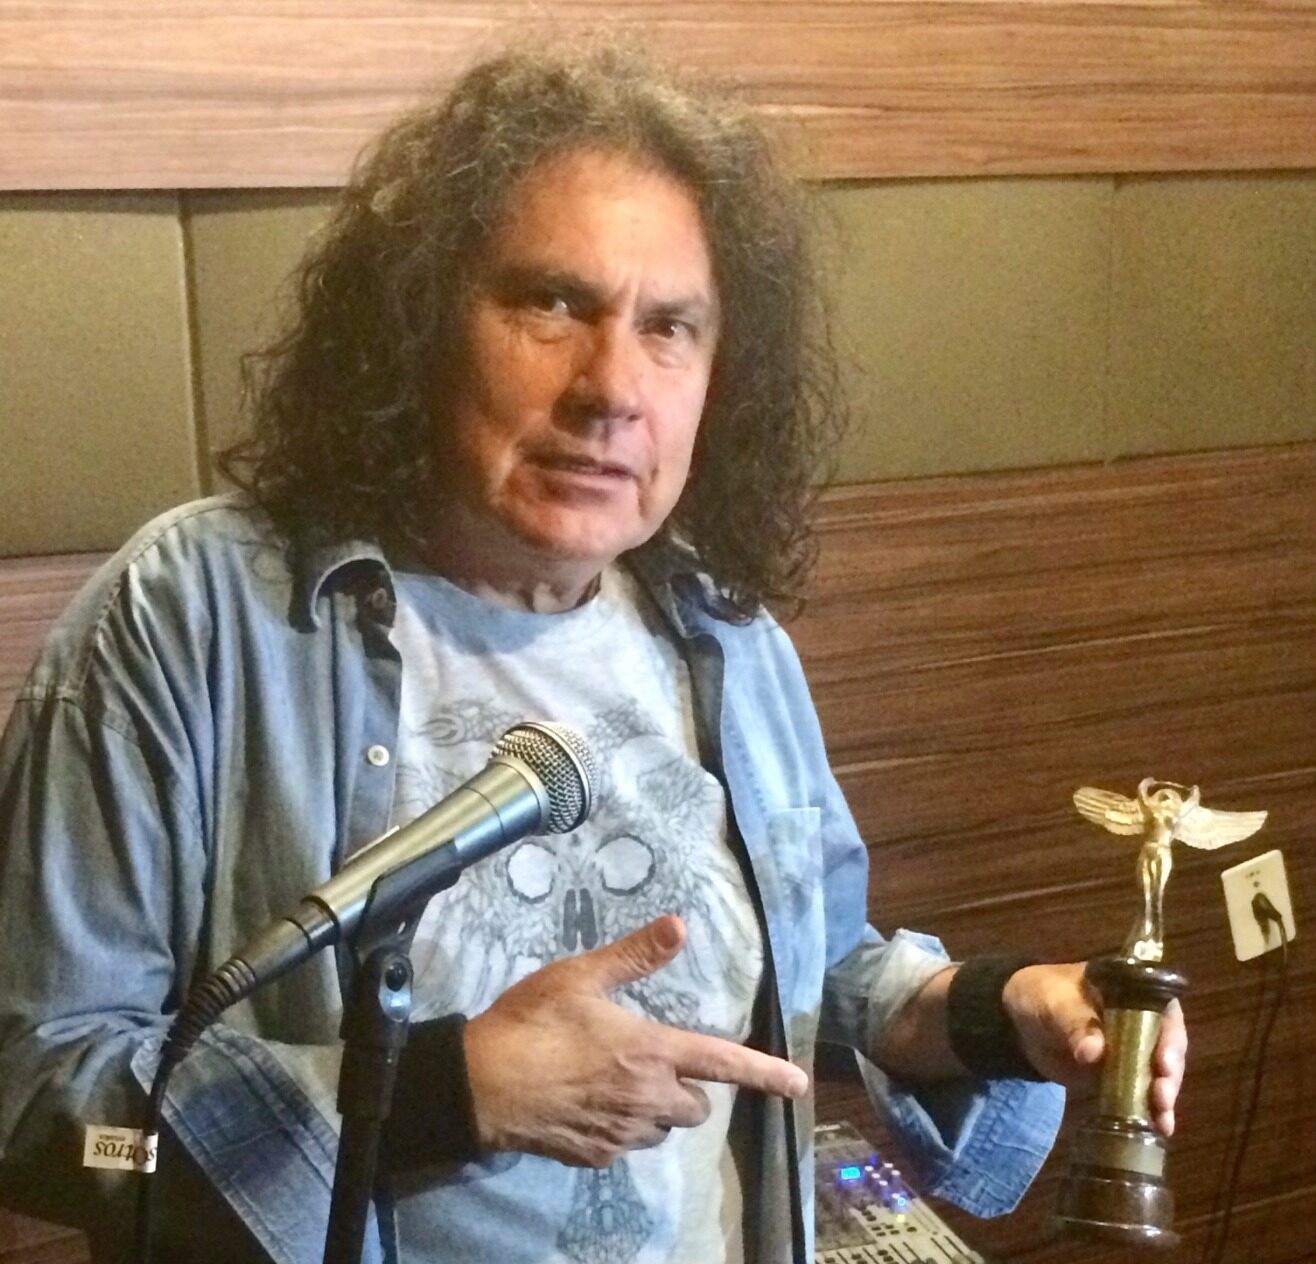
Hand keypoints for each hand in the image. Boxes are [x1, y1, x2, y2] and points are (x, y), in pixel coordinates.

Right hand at [463, 913, 807, 1166]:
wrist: (479, 1086)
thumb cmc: (531, 1023)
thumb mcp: (580, 976)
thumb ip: (633, 955)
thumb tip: (679, 926)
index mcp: (651, 1052)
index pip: (723, 1063)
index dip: (765, 1073)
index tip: (798, 1085)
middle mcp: (647, 1099)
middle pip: (697, 1106)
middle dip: (689, 1088)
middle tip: (652, 1061)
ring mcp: (621, 1134)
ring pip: (663, 1128)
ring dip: (656, 1109)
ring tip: (617, 1082)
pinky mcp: (595, 1157)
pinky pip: (627, 1144)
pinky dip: (622, 1127)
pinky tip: (589, 1104)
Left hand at [1002, 963, 1186, 1135]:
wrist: (1016, 1023)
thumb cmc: (1040, 997)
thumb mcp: (1052, 1003)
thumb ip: (1073, 1023)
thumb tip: (1094, 1052)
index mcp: (1130, 992)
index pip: (1165, 1011)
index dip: (1171, 1036)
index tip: (1164, 1062)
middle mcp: (1140, 1021)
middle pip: (1168, 1047)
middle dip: (1170, 1074)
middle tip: (1162, 1095)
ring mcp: (1132, 1051)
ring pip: (1159, 1074)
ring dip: (1165, 1097)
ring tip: (1162, 1120)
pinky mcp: (1120, 1077)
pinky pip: (1141, 1093)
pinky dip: (1150, 1110)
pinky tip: (1157, 1129)